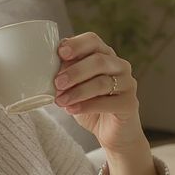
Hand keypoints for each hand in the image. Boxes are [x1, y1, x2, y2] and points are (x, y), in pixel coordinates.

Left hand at [53, 32, 144, 152]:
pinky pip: (108, 102)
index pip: (93, 41)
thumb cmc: (90, 105)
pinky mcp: (130, 104)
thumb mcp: (73, 87)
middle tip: (57, 83)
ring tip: (60, 101)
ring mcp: (128, 84)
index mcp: (105, 55)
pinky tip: (72, 110)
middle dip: (75, 71)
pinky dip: (87, 106)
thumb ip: (64, 74)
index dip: (77, 45)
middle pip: (99, 60)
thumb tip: (44, 67)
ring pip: (102, 82)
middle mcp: (119, 66)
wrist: (110, 133)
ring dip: (78, 91)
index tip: (60, 53)